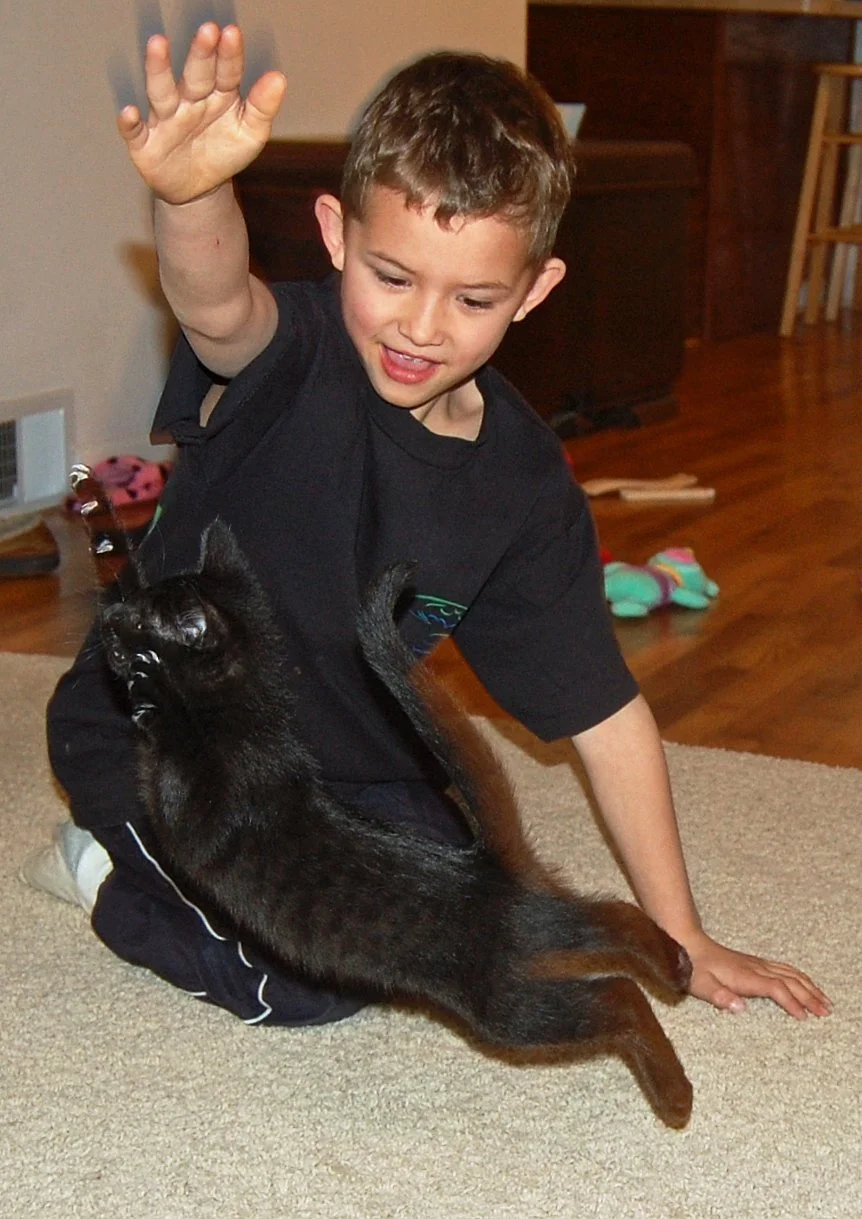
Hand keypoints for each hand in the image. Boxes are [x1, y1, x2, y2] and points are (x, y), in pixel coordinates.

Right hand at [117, 23, 286, 203]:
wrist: (199, 189)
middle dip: (201, 54)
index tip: (232, 34)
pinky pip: (135, 132)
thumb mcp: (250, 133)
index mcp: (218, 94)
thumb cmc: (223, 152)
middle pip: (195, 75)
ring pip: (161, 92)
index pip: (225, 72)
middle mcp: (190, 100)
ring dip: (158, 69)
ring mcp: (166, 119)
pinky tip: (129, 112)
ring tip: (158, 44)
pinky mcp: (146, 143)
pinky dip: (129, 123)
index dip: (229, 55)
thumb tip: (279, 78)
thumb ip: (263, 107)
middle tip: (208, 31)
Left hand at [681, 929, 831, 1019]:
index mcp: (745, 976)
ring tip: (825, 1001)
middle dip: (810, 996)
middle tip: (826, 1012)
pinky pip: (784, 968)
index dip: (791, 1003)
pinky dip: (800, 977)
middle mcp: (755, 968)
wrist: (688, 943)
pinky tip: (806, 983)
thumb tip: (740, 1009)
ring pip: (790, 973)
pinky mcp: (755, 963)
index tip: (804, 1018)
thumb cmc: (693, 967)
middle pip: (790, 981)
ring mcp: (757, 964)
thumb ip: (720, 997)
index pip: (776, 988)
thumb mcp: (700, 985)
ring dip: (809, 986)